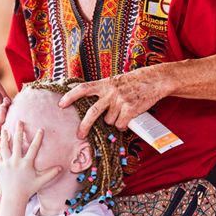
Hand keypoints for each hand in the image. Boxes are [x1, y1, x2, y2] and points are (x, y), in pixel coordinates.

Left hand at [0, 121, 60, 202]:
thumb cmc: (28, 190)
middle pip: (17, 143)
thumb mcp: (40, 181)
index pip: (34, 148)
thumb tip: (62, 167)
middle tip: (19, 121)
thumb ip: (51, 174)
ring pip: (5, 147)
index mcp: (26, 164)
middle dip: (19, 131)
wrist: (13, 198)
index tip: (41, 129)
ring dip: (5, 137)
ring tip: (5, 128)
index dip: (38, 138)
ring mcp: (6, 164)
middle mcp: (15, 162)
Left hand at [58, 66, 172, 135]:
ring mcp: (120, 101)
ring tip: (123, 112)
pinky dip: (123, 125)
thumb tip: (92, 109)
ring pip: (109, 121)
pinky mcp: (130, 109)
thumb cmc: (134, 82)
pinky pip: (121, 125)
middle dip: (84, 126)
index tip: (60, 104)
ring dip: (114, 121)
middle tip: (79, 135)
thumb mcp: (115, 82)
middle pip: (92, 112)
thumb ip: (104, 91)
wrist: (155, 80)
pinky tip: (129, 117)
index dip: (70, 96)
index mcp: (104, 84)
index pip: (83, 89)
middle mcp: (110, 92)